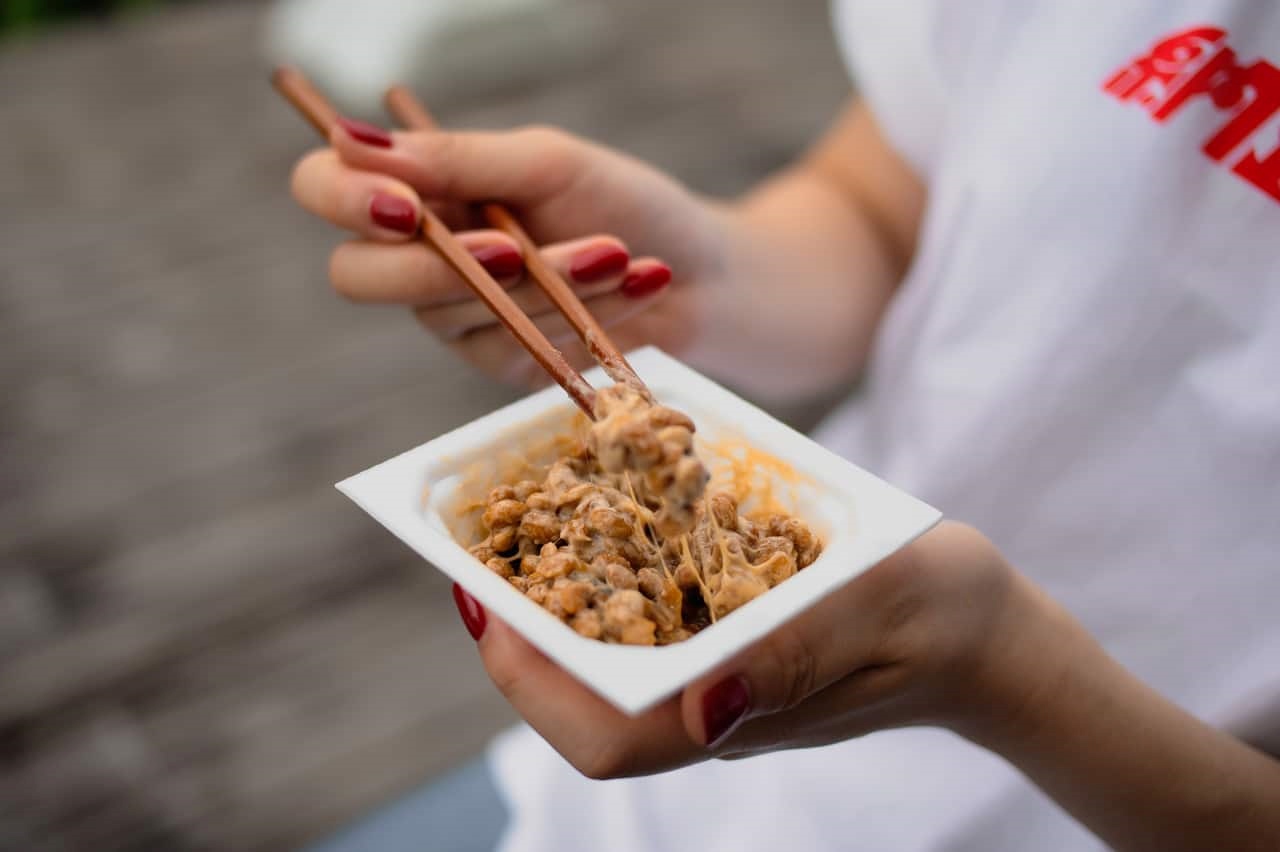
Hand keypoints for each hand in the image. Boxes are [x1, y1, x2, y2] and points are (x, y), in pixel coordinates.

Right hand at [289, 118, 731, 387]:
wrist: (705, 275)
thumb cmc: (626, 203)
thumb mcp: (550, 164)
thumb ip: (460, 159)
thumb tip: (355, 143)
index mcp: (423, 190)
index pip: (326, 189)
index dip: (342, 198)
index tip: (404, 204)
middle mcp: (421, 258)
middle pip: (359, 276)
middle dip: (440, 268)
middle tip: (515, 251)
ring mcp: (458, 320)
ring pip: (450, 315)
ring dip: (541, 283)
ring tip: (618, 252)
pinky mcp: (502, 366)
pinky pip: (508, 349)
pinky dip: (575, 315)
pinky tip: (634, 286)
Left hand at [454, 521, 1056, 777]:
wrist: (977, 624)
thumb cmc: (939, 612)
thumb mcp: (876, 611)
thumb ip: (798, 656)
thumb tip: (706, 712)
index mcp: (738, 714)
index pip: (604, 735)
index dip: (530, 680)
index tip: (486, 603)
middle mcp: (709, 708)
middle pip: (584, 698)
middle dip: (521, 631)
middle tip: (480, 548)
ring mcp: (714, 679)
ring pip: (605, 659)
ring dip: (553, 601)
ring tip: (521, 526)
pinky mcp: (724, 641)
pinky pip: (644, 621)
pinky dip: (605, 575)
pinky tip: (598, 519)